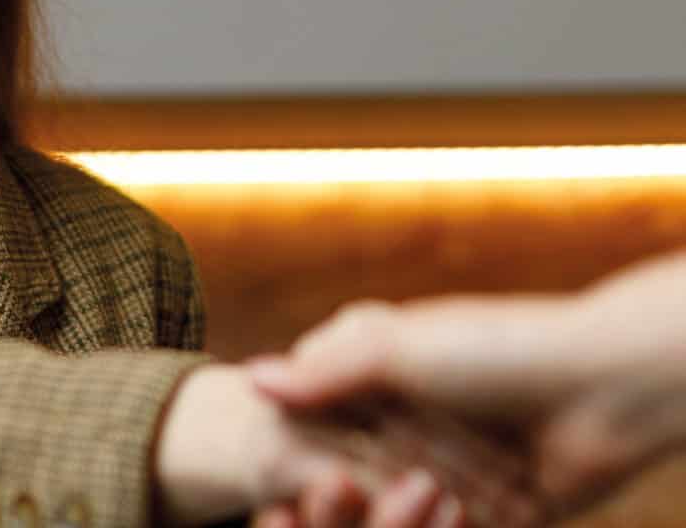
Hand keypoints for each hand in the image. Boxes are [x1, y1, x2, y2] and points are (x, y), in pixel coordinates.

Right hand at [247, 256, 685, 522]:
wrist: (603, 389)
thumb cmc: (496, 350)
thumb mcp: (395, 346)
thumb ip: (323, 369)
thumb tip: (253, 380)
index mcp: (382, 376)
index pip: (317, 424)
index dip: (298, 456)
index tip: (279, 483)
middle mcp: (411, 424)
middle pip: (349, 477)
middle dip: (340, 500)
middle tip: (330, 500)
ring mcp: (449, 472)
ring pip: (389, 512)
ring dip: (390, 517)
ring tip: (425, 497)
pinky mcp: (487, 513)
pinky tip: (445, 512)